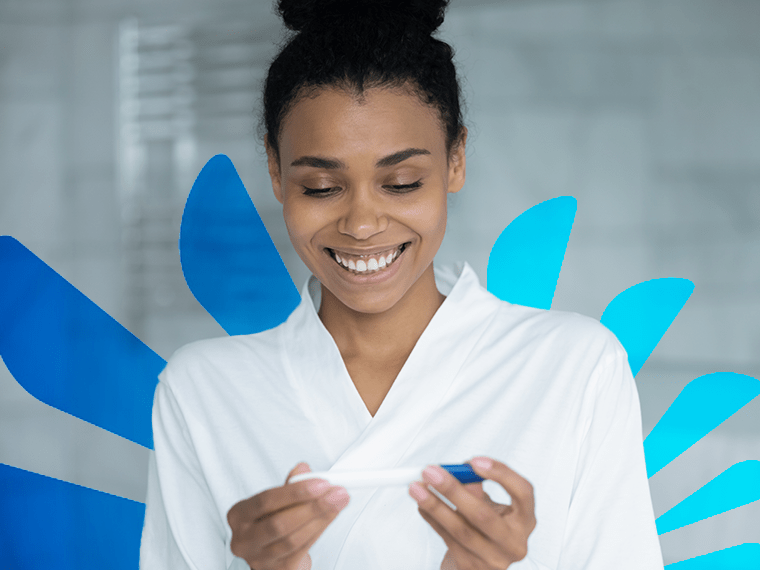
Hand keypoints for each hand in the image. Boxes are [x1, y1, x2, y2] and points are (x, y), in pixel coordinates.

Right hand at [227, 462, 349, 569]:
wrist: (271, 554)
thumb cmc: (270, 522)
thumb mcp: (274, 502)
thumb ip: (288, 485)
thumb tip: (303, 470)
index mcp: (239, 515)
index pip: (266, 500)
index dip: (295, 492)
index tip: (319, 483)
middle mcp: (244, 539)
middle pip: (280, 523)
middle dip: (312, 506)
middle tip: (335, 494)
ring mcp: (259, 558)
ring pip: (293, 539)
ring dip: (320, 519)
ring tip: (337, 504)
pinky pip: (302, 550)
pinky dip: (319, 531)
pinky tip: (329, 518)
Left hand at [409, 457, 535, 569]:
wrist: (480, 561)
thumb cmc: (486, 526)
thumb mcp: (490, 505)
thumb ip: (478, 488)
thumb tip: (458, 473)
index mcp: (525, 520)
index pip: (523, 492)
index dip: (501, 474)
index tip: (473, 461)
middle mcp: (514, 542)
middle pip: (483, 514)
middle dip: (453, 490)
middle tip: (431, 473)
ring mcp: (493, 559)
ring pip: (460, 529)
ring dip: (434, 505)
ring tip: (416, 487)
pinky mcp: (471, 567)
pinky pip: (447, 539)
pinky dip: (431, 518)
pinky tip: (421, 504)